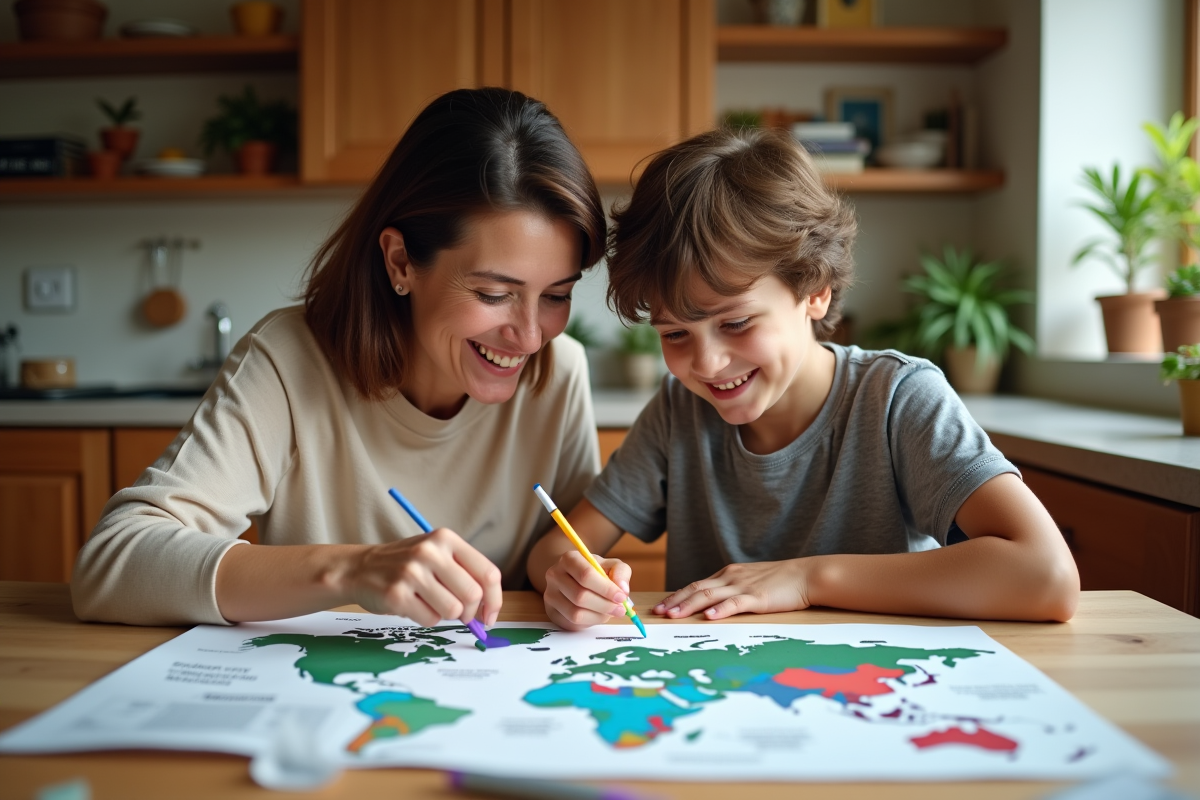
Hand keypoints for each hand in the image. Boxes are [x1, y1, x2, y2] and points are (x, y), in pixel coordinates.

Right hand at [343, 528, 501, 627]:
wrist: (359, 568)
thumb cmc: (406, 565)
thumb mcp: (437, 554)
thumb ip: (464, 574)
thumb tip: (488, 610)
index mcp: (446, 539)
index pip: (487, 573)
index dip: (494, 600)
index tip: (489, 615)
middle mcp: (430, 552)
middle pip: (472, 595)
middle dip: (469, 612)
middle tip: (458, 614)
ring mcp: (412, 572)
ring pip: (452, 611)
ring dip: (445, 614)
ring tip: (428, 602)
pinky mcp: (396, 594)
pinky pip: (430, 619)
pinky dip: (425, 618)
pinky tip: (412, 604)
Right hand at [543, 550, 630, 630]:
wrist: (574, 578)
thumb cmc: (595, 572)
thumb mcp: (611, 565)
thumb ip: (621, 573)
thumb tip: (622, 590)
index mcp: (569, 559)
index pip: (585, 575)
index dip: (606, 589)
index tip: (621, 597)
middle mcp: (555, 575)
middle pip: (580, 596)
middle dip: (604, 605)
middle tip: (620, 609)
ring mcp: (550, 595)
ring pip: (575, 613)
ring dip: (598, 616)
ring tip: (610, 612)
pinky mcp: (551, 612)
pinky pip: (572, 624)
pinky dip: (590, 622)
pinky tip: (597, 615)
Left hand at [654, 559, 812, 620]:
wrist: (806, 575)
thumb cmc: (781, 582)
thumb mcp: (750, 582)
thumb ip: (732, 591)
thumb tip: (714, 605)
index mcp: (728, 575)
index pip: (696, 585)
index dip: (677, 596)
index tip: (661, 606)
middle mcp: (731, 578)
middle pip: (697, 589)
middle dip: (675, 601)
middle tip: (658, 613)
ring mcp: (743, 586)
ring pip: (710, 595)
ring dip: (689, 606)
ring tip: (673, 615)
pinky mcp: (757, 597)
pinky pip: (735, 603)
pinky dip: (720, 610)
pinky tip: (708, 617)